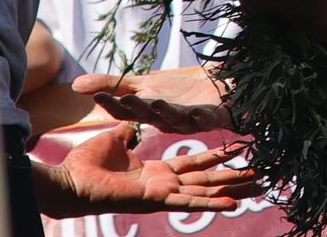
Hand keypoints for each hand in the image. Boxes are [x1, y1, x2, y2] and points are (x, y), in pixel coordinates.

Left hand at [37, 124, 256, 216]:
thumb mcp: (113, 140)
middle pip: (206, 179)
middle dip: (232, 177)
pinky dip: (210, 203)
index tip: (237, 150)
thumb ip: (127, 132)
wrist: (68, 181)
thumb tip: (132, 123)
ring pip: (204, 191)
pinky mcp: (156, 200)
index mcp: (155, 172)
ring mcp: (162, 194)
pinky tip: (230, 204)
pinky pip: (187, 202)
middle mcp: (163, 184)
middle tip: (259, 175)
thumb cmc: (84, 164)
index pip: (193, 164)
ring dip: (230, 189)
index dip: (215, 157)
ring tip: (256, 188)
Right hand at [73, 68, 230, 132]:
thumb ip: (113, 84)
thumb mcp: (142, 85)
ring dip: (166, 112)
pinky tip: (195, 111)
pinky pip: (205, 119)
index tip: (97, 96)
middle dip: (137, 108)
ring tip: (157, 103)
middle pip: (148, 115)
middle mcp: (164, 119)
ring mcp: (187, 120)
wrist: (215, 94)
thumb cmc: (176, 93)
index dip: (112, 104)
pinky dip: (199, 116)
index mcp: (147, 112)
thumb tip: (75, 84)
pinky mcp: (209, 117)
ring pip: (174, 118)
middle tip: (125, 99)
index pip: (126, 110)